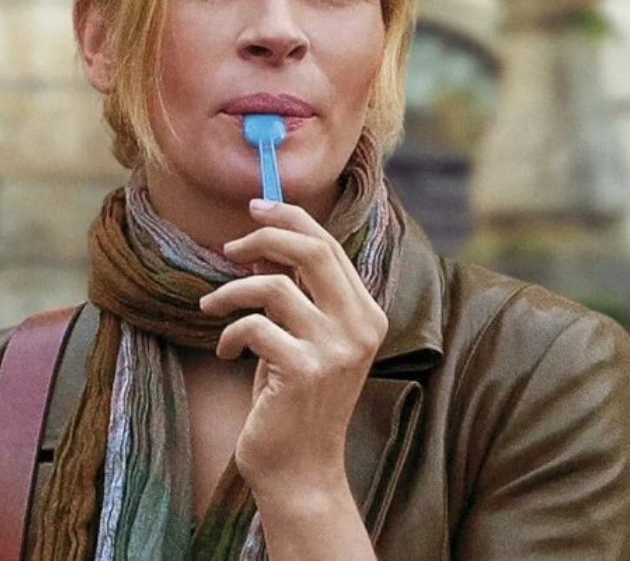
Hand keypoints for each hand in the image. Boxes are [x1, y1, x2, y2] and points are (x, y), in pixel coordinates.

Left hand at [199, 199, 388, 501]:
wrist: (301, 470)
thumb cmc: (297, 402)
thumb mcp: (306, 341)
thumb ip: (297, 297)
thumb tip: (259, 250)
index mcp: (368, 314)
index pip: (331, 248)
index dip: (292, 220)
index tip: (258, 208)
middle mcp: (360, 326)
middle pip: (313, 251)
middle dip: (265, 237)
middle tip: (229, 245)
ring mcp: (336, 348)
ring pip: (274, 287)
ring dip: (231, 293)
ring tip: (211, 307)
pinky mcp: (305, 369)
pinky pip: (253, 327)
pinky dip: (229, 334)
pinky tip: (226, 352)